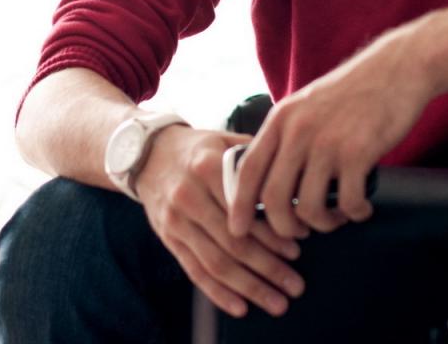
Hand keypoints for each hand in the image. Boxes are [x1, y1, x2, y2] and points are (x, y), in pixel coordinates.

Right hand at [134, 125, 305, 318]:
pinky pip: (194, 271)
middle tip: (295, 284)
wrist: (148, 154)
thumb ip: (254, 155)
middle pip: (234, 241)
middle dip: (269, 267)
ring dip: (250, 287)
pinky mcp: (168, 238)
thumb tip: (293, 180)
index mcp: (206, 167)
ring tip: (277, 302)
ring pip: (216, 262)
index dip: (273, 231)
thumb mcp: (222, 140)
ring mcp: (176, 220)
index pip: (245, 208)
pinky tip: (241, 306)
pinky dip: (218, 293)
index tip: (298, 245)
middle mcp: (189, 195)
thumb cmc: (196, 149)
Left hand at [228, 21, 431, 240]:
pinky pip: (347, 203)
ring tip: (335, 217)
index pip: (248, 169)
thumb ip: (285, 135)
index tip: (238, 230)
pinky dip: (354, 214)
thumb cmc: (348, 92)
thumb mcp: (303, 105)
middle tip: (300, 232)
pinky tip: (360, 207)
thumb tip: (269, 178)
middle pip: (273, 198)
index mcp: (280, 119)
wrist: (392, 70)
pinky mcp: (357, 152)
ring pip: (308, 208)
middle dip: (283, 228)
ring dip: (322, 224)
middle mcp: (297, 130)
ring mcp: (326, 142)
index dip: (239, 205)